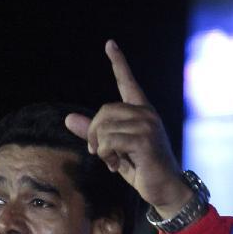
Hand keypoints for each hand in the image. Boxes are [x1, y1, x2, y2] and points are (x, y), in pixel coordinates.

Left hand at [64, 40, 191, 217]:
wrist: (165, 189)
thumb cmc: (141, 169)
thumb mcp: (113, 150)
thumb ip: (92, 133)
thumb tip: (67, 118)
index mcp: (141, 112)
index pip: (127, 82)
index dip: (118, 62)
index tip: (110, 44)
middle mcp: (146, 113)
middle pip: (103, 111)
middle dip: (93, 134)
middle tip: (99, 153)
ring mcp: (147, 125)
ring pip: (103, 128)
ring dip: (100, 149)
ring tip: (112, 161)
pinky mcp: (144, 140)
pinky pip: (108, 141)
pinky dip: (105, 155)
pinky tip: (116, 165)